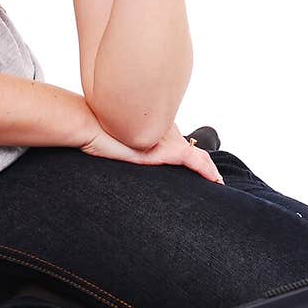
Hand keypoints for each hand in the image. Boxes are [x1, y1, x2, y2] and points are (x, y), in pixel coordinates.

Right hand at [80, 119, 223, 183]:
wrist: (91, 126)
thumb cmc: (96, 134)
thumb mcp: (116, 140)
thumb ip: (129, 146)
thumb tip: (129, 154)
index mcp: (153, 125)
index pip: (177, 140)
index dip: (190, 153)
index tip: (197, 165)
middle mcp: (164, 130)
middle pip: (191, 147)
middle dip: (203, 163)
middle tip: (213, 178)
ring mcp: (166, 139)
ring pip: (197, 154)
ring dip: (209, 169)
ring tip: (217, 182)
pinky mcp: (166, 149)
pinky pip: (194, 160)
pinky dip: (207, 171)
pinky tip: (215, 181)